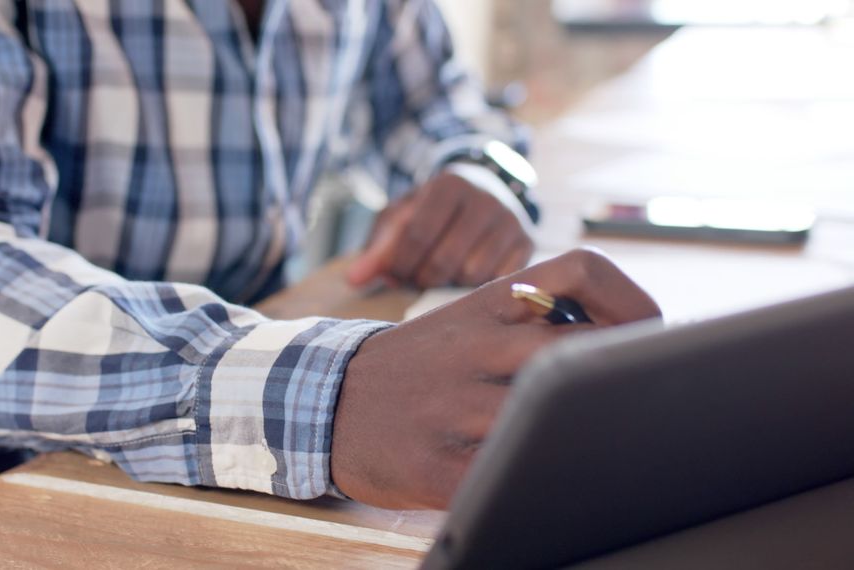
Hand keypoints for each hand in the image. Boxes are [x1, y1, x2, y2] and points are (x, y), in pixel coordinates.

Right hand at [331, 248, 660, 509]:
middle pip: (577, 348)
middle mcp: (473, 345)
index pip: (579, 270)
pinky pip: (503, 474)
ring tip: (600, 446)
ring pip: (546, 413)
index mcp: (486, 305)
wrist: (324, 400)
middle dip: (620, 377)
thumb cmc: (416, 365)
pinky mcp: (433, 463)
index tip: (651, 332)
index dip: (630, 297)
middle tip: (642, 403)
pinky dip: (536, 479)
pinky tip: (542, 480)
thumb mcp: (465, 321)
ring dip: (582, 433)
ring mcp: (451, 404)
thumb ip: (528, 321)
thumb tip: (621, 340)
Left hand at [346, 165, 534, 289]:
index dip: (400, 264)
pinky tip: (466, 274)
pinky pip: (498, 281)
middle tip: (414, 278)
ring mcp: (510, 221)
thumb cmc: (432, 211)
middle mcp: (485, 199)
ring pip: (472, 274)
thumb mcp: (401, 219)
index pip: (417, 236)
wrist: (482, 192)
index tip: (393, 274)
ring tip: (440, 272)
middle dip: (422, 278)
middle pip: (444, 260)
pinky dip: (478, 285)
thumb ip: (376, 249)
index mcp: (449, 185)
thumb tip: (353, 280)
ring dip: (450, 283)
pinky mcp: (527, 244)